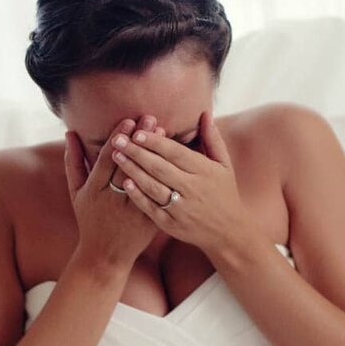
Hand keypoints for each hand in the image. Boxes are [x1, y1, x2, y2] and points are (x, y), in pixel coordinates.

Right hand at [63, 117, 158, 269]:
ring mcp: (132, 210)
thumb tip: (70, 132)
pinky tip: (173, 160)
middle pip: (128, 165)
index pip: (107, 159)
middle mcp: (113, 199)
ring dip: (154, 154)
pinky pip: (158, 195)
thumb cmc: (89, 219)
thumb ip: (73, 161)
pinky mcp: (148, 220)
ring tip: (163, 132)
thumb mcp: (76, 192)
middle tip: (150, 118)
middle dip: (139, 140)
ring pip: (145, 178)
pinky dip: (166, 176)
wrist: (105, 255)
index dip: (117, 139)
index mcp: (94, 190)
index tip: (128, 120)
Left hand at [111, 111, 252, 254]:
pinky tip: (125, 182)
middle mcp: (193, 190)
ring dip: (132, 171)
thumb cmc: (224, 192)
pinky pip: (151, 208)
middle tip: (118, 140)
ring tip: (116, 156)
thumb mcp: (224, 165)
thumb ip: (212, 139)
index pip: (176, 153)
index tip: (138, 131)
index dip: (156, 142)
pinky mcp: (172, 225)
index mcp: (205, 172)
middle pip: (160, 168)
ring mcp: (182, 209)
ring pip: (153, 187)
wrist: (228, 232)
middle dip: (137, 152)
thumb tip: (204, 113)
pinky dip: (138, 196)